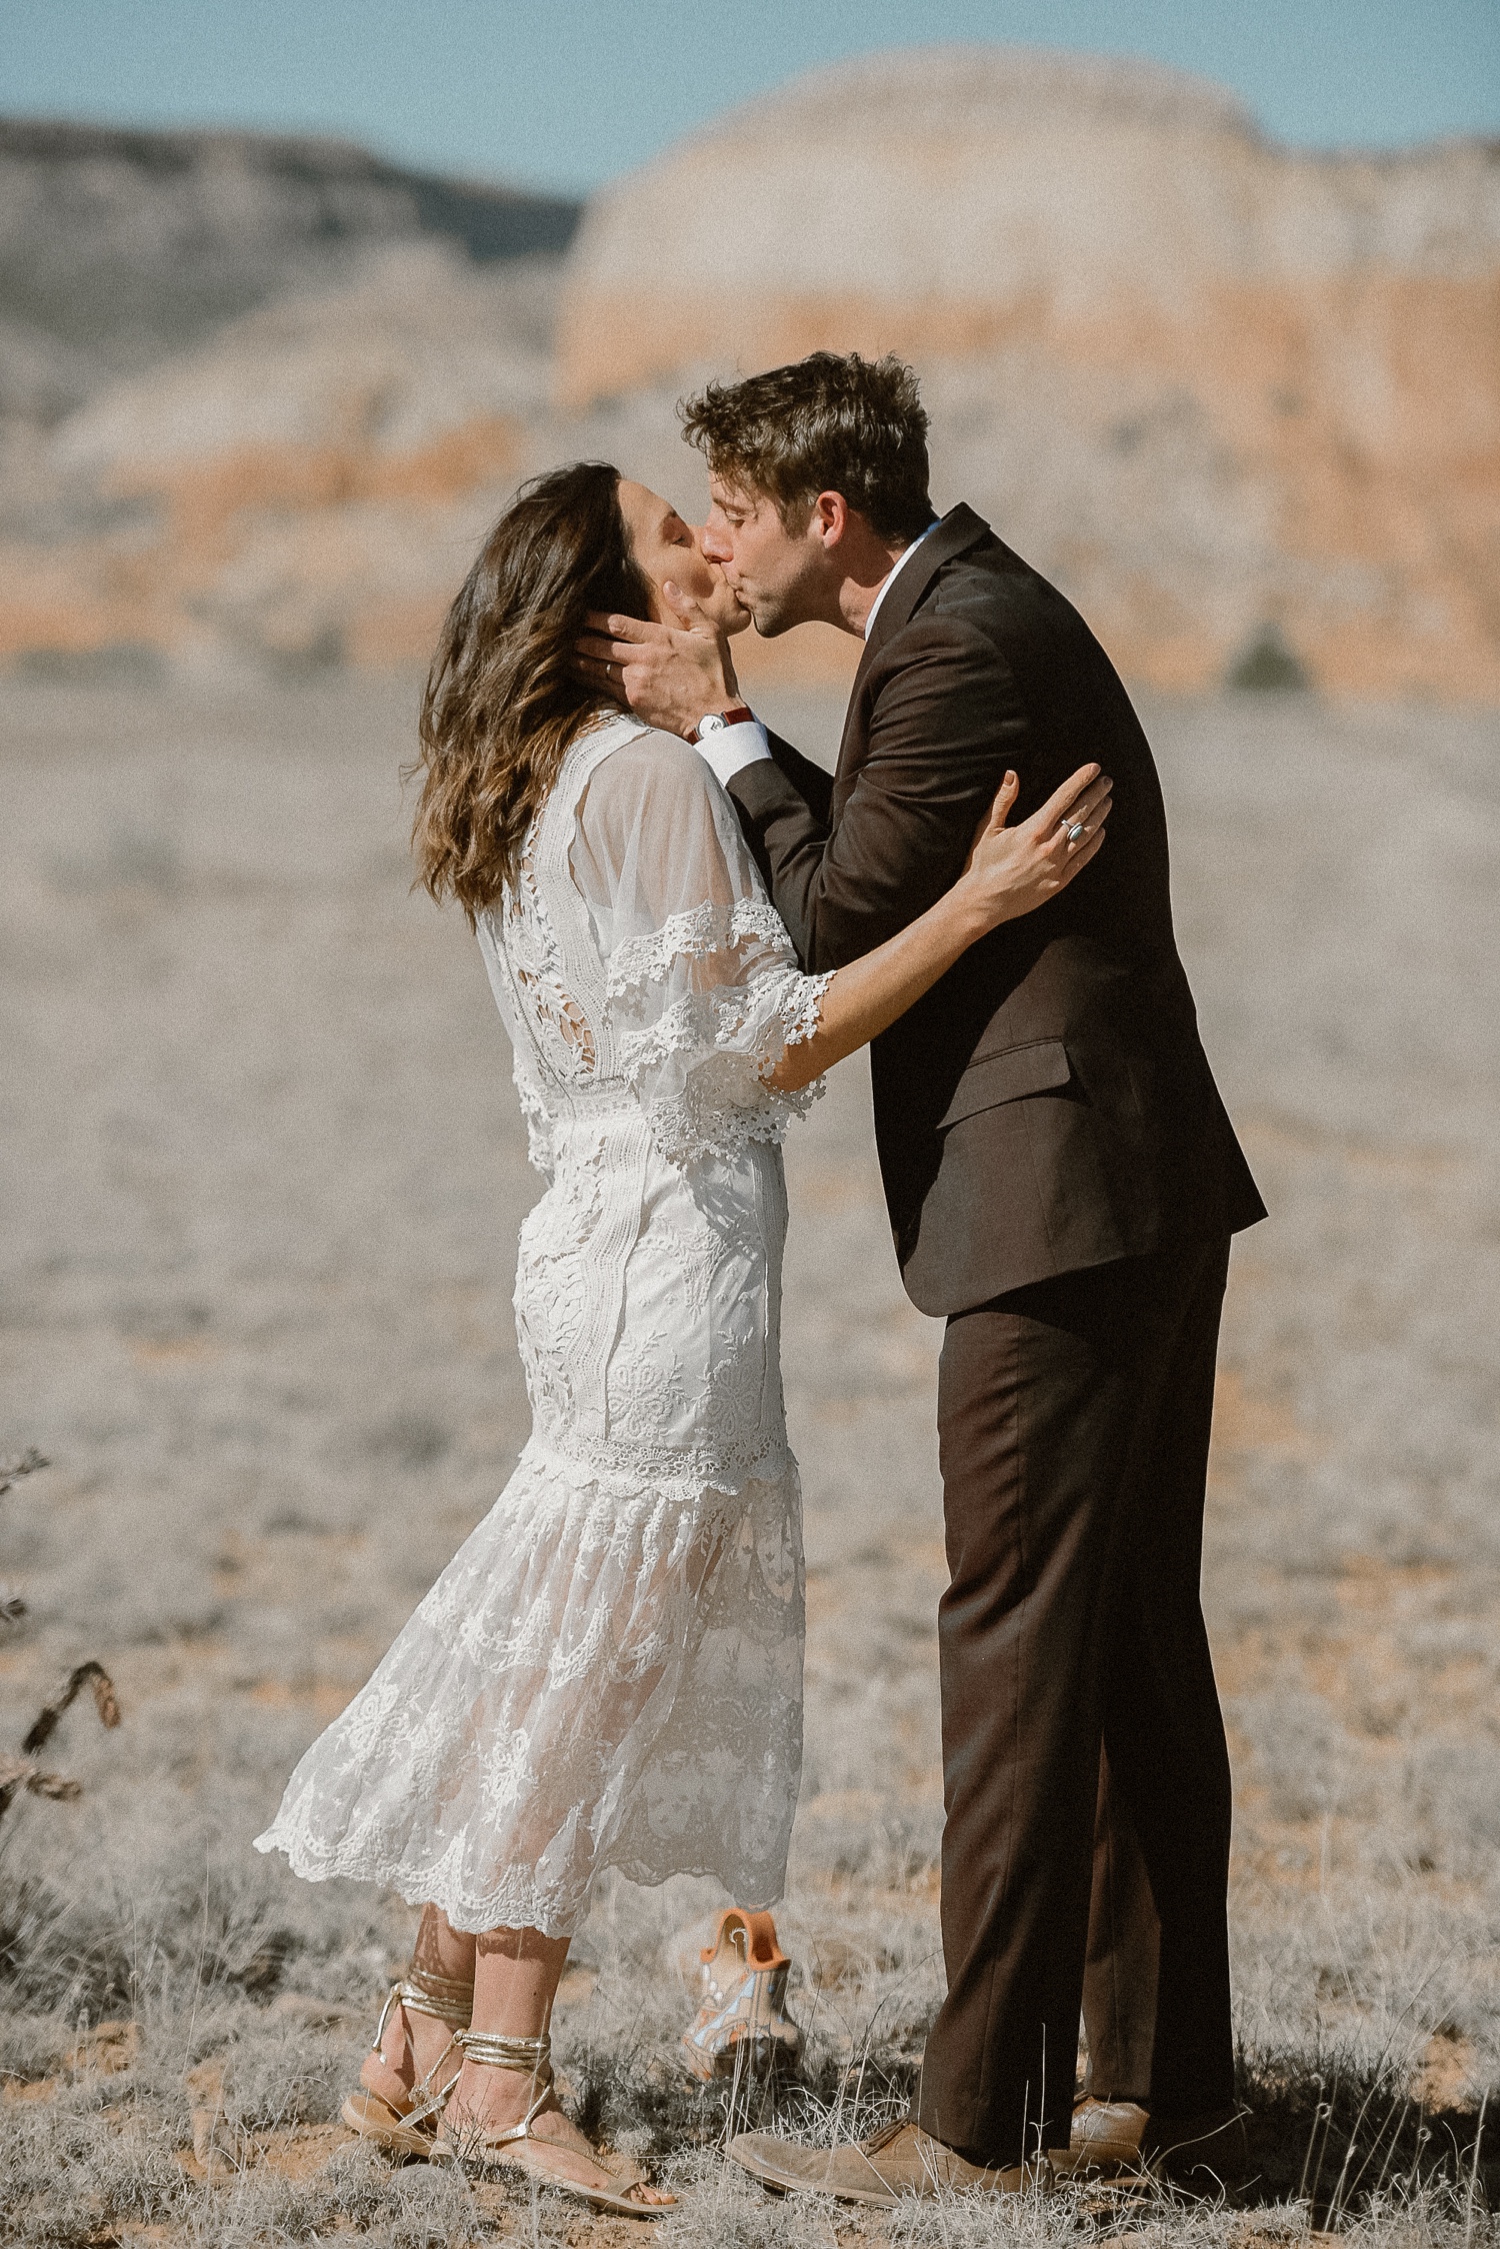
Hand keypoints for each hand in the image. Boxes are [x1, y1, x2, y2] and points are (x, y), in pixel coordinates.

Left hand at [576, 583, 739, 737]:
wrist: (716, 717)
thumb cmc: (716, 675)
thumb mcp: (710, 634)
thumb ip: (688, 608)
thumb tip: (669, 585)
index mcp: (659, 638)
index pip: (618, 624)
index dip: (594, 617)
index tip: (579, 612)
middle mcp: (642, 658)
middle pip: (600, 645)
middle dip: (578, 637)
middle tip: (559, 632)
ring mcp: (635, 682)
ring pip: (597, 667)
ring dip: (578, 659)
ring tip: (560, 653)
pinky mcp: (633, 701)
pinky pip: (604, 688)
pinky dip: (589, 680)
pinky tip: (578, 675)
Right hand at [958, 764, 1111, 931]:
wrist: (984, 902)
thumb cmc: (983, 865)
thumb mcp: (988, 829)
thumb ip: (1003, 801)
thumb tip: (1012, 775)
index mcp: (1033, 830)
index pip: (1064, 797)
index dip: (1080, 780)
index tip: (1093, 768)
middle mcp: (1049, 846)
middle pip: (1080, 813)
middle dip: (1096, 794)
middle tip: (1106, 781)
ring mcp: (1057, 865)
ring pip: (1086, 834)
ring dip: (1099, 816)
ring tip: (1107, 802)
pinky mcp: (1060, 881)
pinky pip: (1083, 859)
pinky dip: (1094, 844)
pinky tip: (1100, 832)